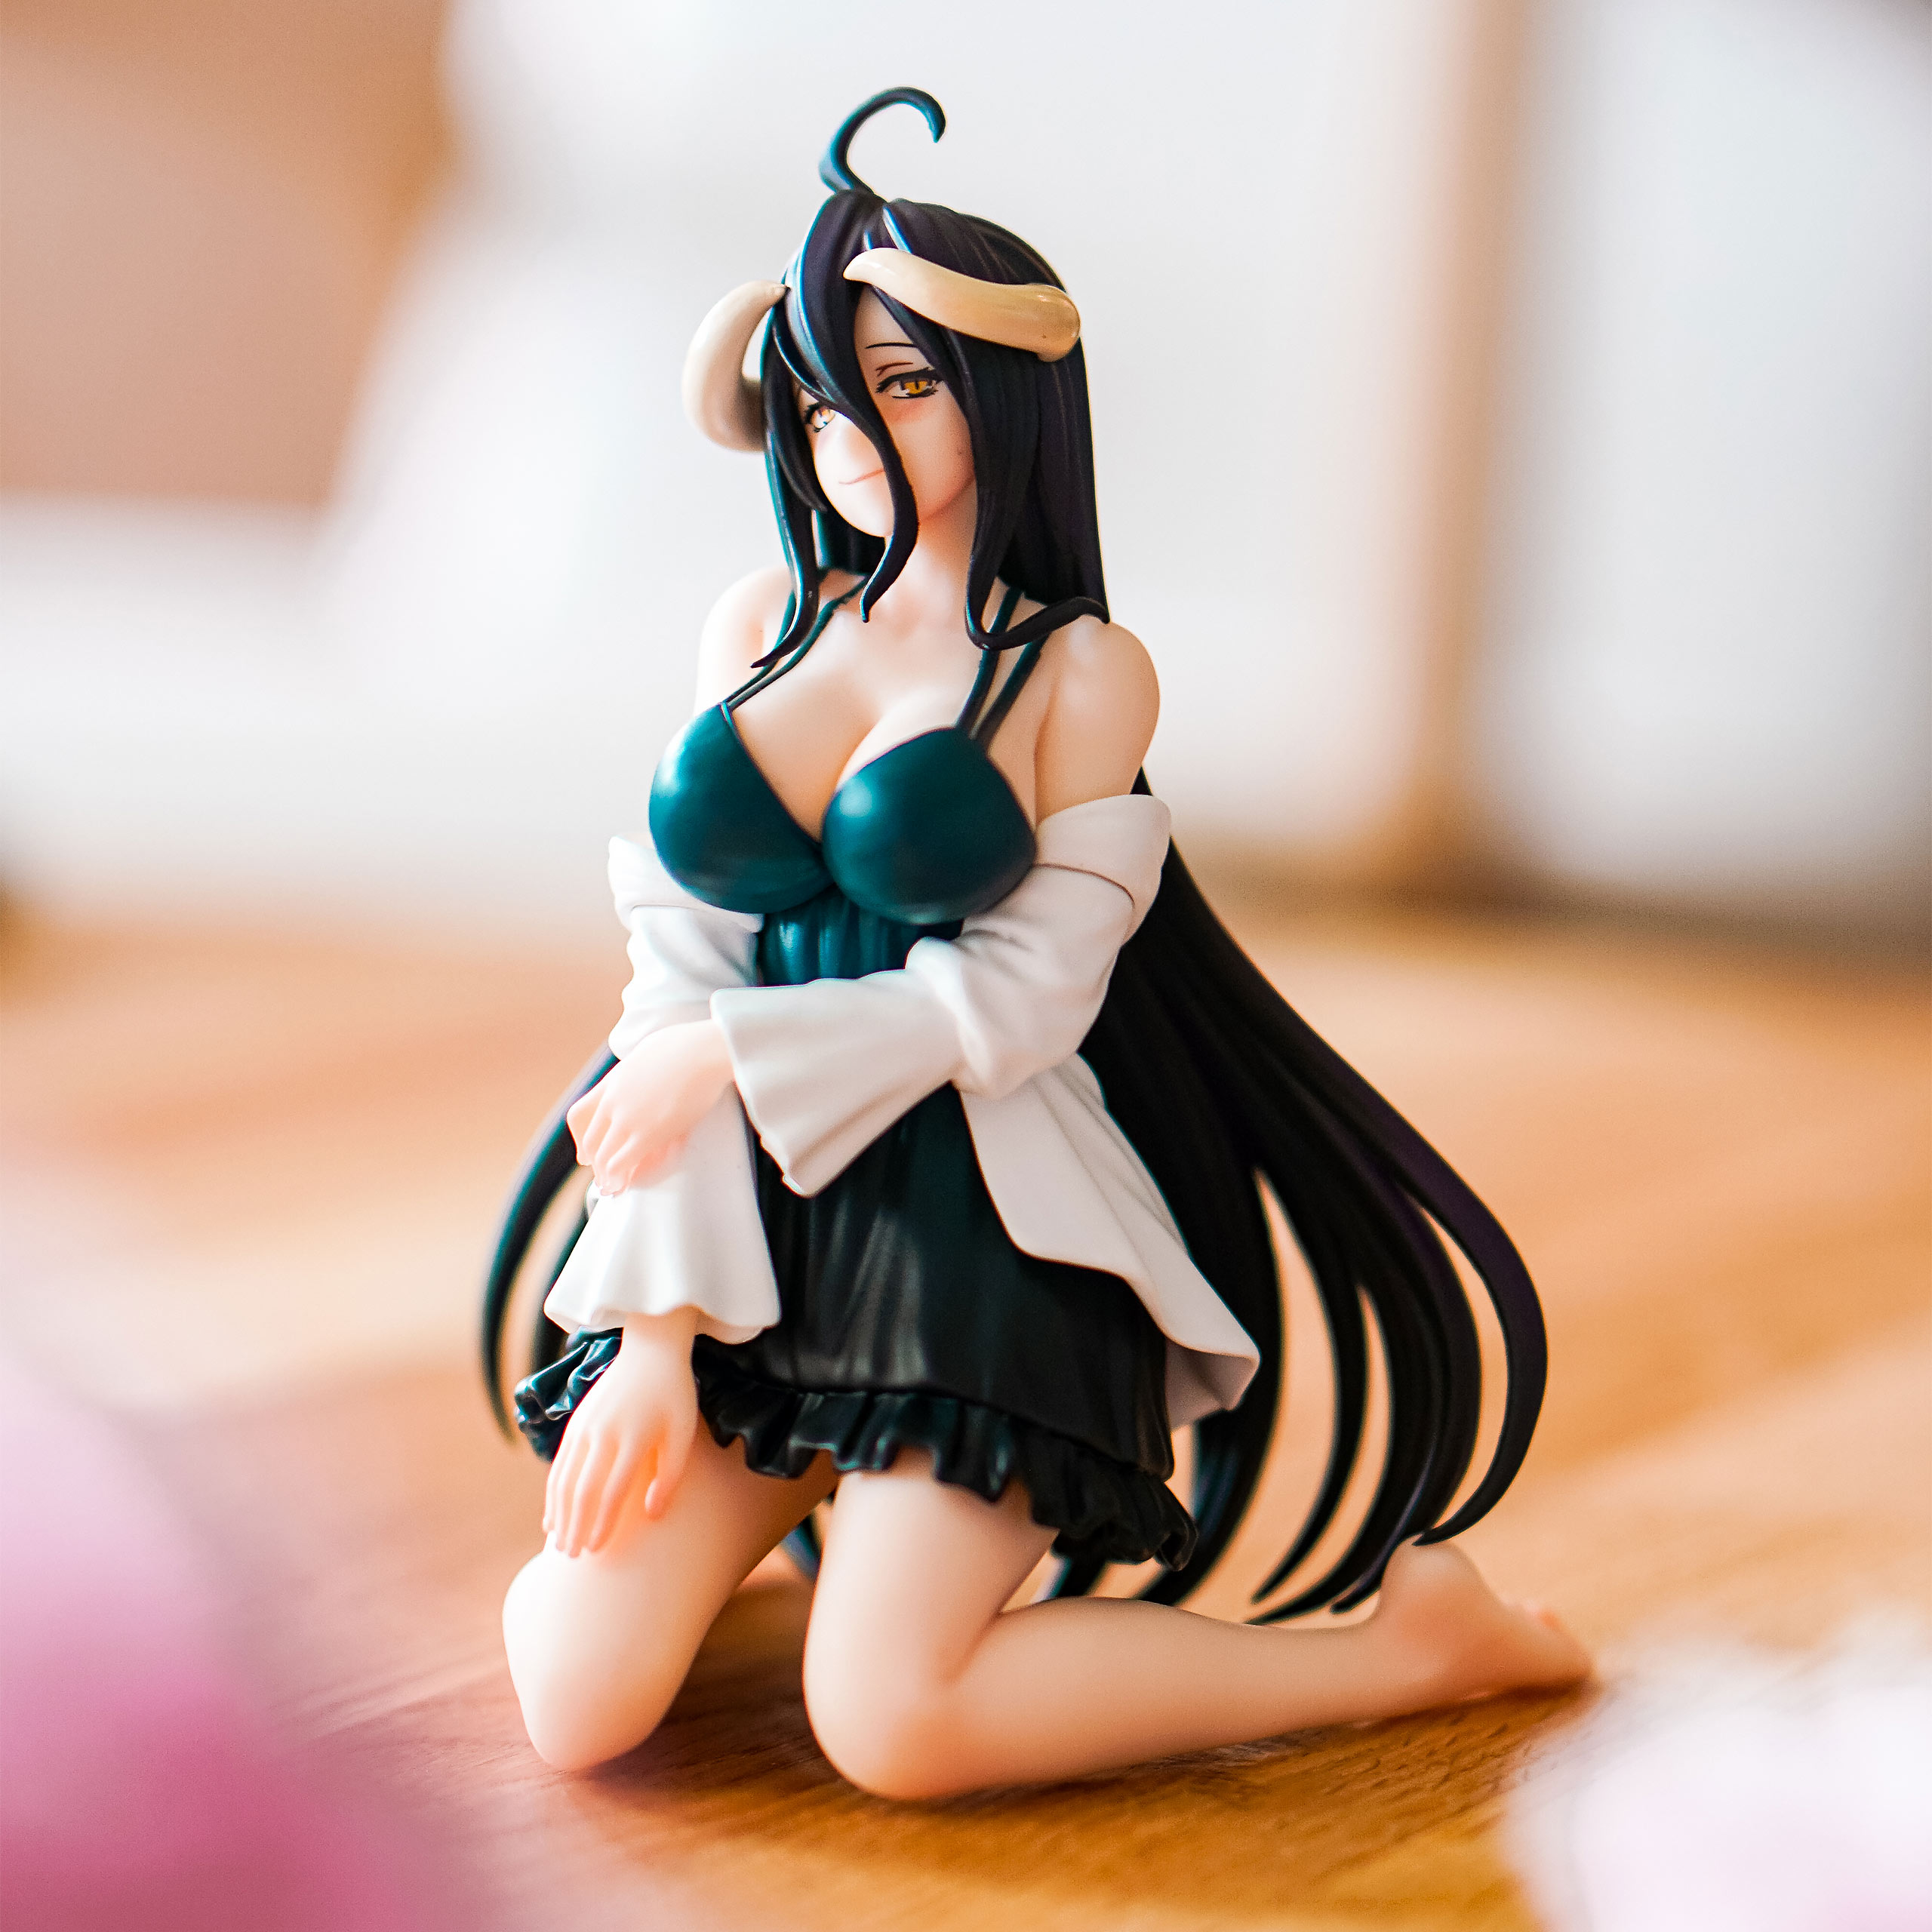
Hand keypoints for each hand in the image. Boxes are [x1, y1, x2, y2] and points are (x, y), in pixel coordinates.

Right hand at [544, 1311, 700, 1555]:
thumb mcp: (683, 1433)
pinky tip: (552, 1515)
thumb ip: (670, 1476)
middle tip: (571, 1557)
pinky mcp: (576, 1423)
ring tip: (559, 1544)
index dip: (601, 1525)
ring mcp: (584, 1427)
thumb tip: (652, 1514)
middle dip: (574, 1527)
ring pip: (563, 1480)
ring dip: (558, 1515)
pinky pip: (559, 1465)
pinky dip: (553, 1493)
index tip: (596, 1551)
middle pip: (581, 1491)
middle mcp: (602, 1434)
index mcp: (633, 1438)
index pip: (611, 1492)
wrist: (650, 1350)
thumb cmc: (674, 1395)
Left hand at [567, 1019, 733, 1193]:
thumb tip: (644, 1069)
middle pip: (592, 1140)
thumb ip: (639, 1070)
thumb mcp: (647, 1051)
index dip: (581, 1138)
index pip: (580, 1114)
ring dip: (607, 1174)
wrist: (701, 1051)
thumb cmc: (686, 1045)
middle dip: (595, 1161)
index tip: (586, 1152)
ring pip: (605, 1155)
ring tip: (612, 1187)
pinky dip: (622, 1176)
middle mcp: (613, 1102)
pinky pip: (624, 1161)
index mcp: (612, 1081)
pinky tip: (625, 1184)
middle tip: (601, 1175)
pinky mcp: (648, 1133)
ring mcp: (628, 1118)